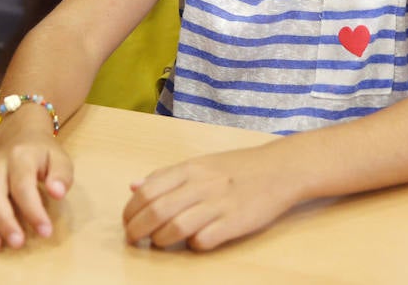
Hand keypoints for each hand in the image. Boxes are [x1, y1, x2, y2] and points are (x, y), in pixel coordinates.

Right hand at [0, 123, 74, 250]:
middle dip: (3, 222)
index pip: (23, 185)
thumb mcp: (60, 159)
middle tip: (17, 244)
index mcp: (19, 157)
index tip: (45, 231)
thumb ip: (61, 175)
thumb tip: (58, 192)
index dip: (33, 210)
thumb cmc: (42, 155)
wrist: (20, 137)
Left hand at [122, 146, 298, 250]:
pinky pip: (203, 240)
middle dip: (137, 231)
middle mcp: (201, 185)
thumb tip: (133, 186)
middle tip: (134, 240)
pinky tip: (194, 242)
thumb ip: (166, 175)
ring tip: (161, 242)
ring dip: (161, 240)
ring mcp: (218, 204)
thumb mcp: (200, 163)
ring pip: (175, 228)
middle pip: (156, 211)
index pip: (147, 191)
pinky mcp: (235, 223)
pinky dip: (193, 245)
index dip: (130, 211)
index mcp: (189, 168)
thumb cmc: (237, 168)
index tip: (127, 223)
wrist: (280, 169)